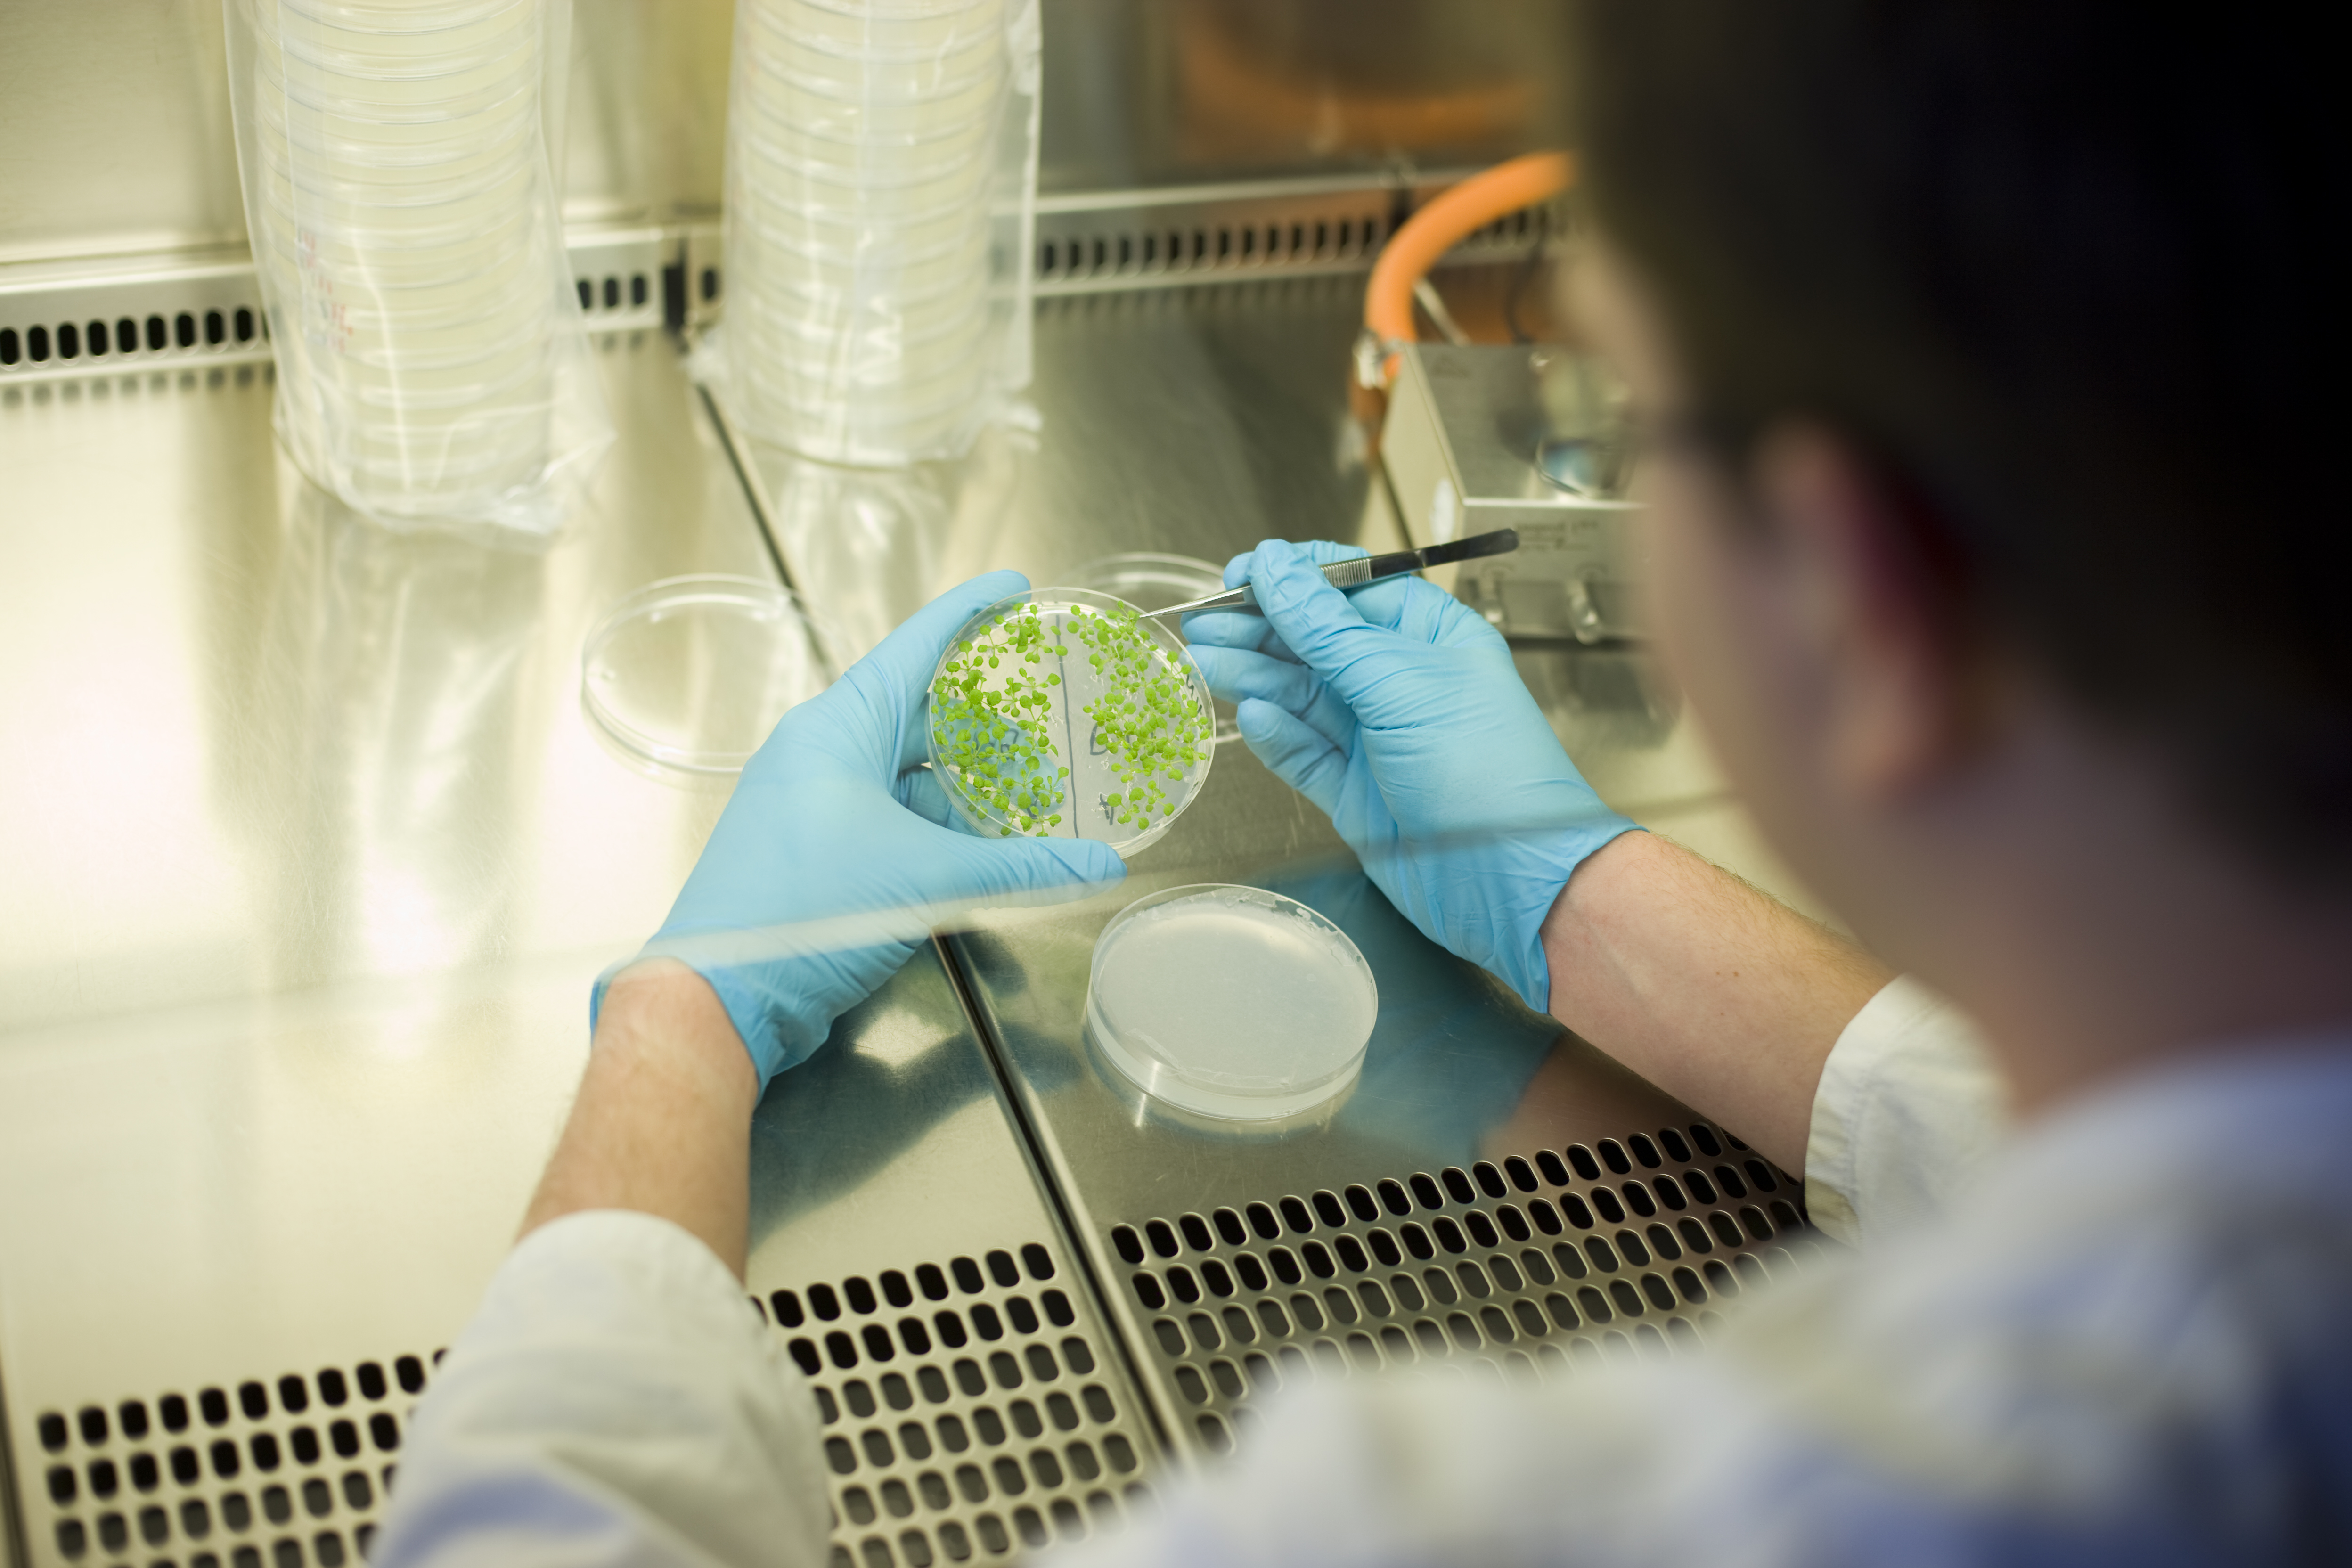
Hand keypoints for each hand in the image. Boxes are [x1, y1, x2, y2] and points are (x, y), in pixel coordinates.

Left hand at [596, 571, 1126, 1090]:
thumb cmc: (799, 914)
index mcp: (837, 729)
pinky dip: (939, 824)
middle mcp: (821, 755)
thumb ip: (1020, 870)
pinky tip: (982, 844)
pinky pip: (891, 816)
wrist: (722, 996)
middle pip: (918, 712)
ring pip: (907, 773)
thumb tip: (1097, 865)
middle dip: (986, 717)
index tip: (1013, 587)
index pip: (916, 646)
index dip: (970, 613)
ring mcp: (815, 803)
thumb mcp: (927, 881)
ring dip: (966, 783)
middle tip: (1045, 714)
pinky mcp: (818, 852)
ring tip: (1029, 793)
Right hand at [1183, 539, 1636, 1011]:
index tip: (1242, 572)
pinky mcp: (1353, 789)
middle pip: (1315, 640)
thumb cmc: (1486, 771)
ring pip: (1300, 694)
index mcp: (1430, 637)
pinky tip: (1253, 715)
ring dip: (1253, 676)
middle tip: (1204, 620)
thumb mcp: (1398, 681)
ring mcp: (1375, 737)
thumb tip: (1275, 568)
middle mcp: (1400, 681)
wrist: (1508, 880)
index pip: (1351, 588)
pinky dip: (1276, 734)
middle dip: (1259, 627)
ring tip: (1204, 661)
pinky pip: (1302, 751)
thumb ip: (1326, 629)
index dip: (1294, 577)